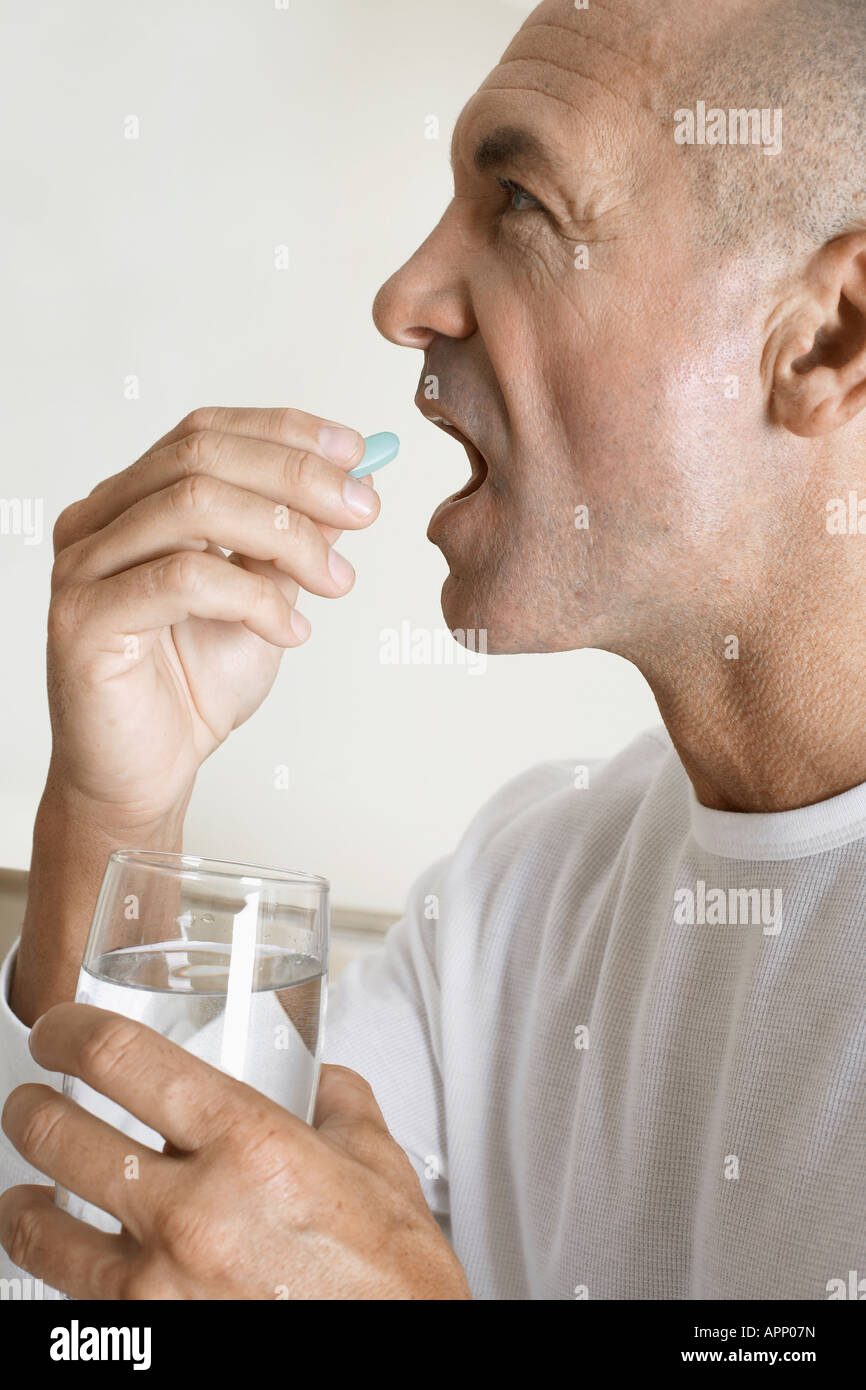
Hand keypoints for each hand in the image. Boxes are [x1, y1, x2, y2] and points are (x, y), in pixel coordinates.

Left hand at [0, 1005, 470, 1299]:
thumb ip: (339, 1104)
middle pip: (58, 1136)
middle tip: (33, 1103)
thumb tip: (317, 1079)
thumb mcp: (382, 1167)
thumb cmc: (395, 1285)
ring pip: (38, 1230)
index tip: (59, 1029)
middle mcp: (193, 1213)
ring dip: (22, 1203)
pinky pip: (70, 1301)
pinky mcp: (147, 1345)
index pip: (122, 1060)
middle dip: (30, 1108)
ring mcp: (160, 1289)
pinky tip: (69, 1260)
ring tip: (27, 1193)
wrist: (401, 1367)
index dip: (69, 1030)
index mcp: (251, 1146)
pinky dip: (60, 1274)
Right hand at [45, 407, 377, 827]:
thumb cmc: (192, 687)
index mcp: (133, 501)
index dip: (287, 432)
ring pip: (194, 506)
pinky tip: (290, 629)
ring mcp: (83, 566)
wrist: (146, 774)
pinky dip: (253, 598)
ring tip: (334, 580)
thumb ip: (292, 541)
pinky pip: (182, 581)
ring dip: (286, 537)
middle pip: (201, 456)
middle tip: (362, 512)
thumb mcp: (264, 598)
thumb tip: (351, 485)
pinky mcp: (83, 618)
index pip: (207, 432)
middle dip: (297, 477)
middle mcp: (98, 521)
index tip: (359, 452)